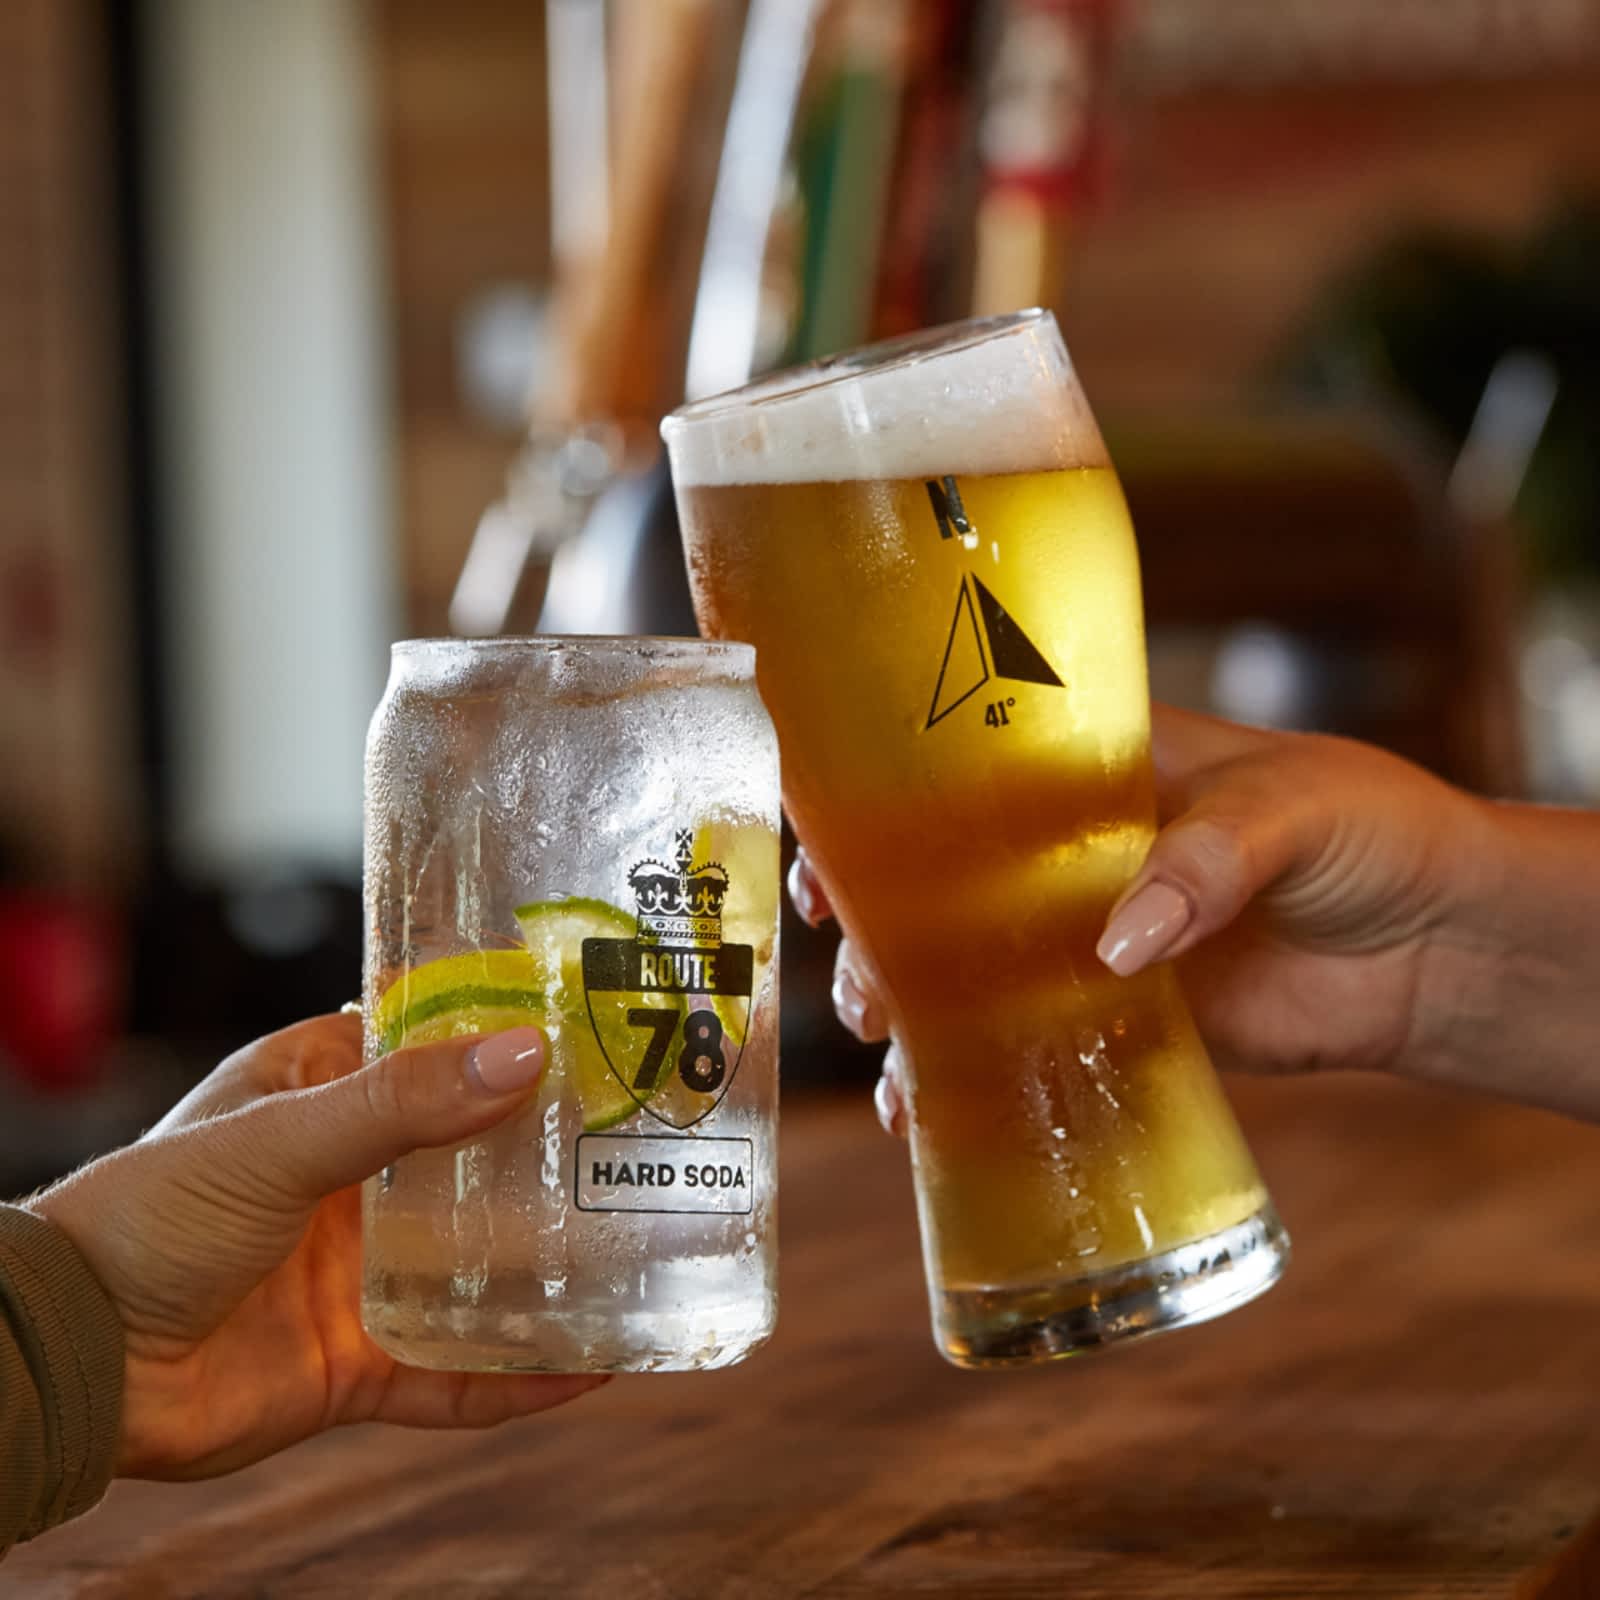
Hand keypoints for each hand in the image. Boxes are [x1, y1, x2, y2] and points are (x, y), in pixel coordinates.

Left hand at [31, 1015, 605, 1480]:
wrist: (76, 1366)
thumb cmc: (148, 1218)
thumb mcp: (279, 1137)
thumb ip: (400, 1104)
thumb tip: (523, 1055)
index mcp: (324, 1094)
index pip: (434, 1046)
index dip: (508, 1032)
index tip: (594, 1019)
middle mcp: (354, 1180)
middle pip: (476, 1159)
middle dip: (552, 1153)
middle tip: (645, 1136)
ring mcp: (360, 1273)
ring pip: (480, 1267)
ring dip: (552, 1266)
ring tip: (644, 1247)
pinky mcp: (359, 1362)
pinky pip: (457, 1372)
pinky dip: (521, 1375)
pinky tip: (592, 1366)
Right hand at [794, 704, 1510, 1133]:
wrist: (1440, 947)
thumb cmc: (1372, 833)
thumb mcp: (1291, 809)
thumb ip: (1205, 859)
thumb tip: (1117, 943)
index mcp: (1100, 770)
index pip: (964, 766)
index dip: (884, 797)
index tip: (827, 832)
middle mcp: (1074, 854)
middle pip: (939, 877)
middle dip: (875, 913)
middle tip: (849, 950)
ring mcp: (1089, 939)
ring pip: (964, 967)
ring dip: (905, 997)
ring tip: (882, 1027)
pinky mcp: (1119, 1020)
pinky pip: (1024, 1043)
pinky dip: (967, 1075)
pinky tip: (920, 1107)